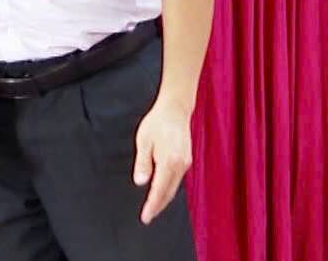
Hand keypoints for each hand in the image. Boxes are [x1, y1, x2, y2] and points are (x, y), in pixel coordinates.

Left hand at [132, 99, 191, 223]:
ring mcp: (186, 163)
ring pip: (174, 187)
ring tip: (153, 207)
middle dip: (158, 206)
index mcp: (169, 161)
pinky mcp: (186, 160)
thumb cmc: (157, 122)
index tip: (145, 217)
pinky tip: (162, 191)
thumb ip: (143, 162)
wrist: (175, 109)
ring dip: (164, 198)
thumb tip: (140, 182)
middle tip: (147, 217)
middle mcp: (180, 165)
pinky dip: (169, 188)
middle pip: (169, 192)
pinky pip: (177, 180)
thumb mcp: (144, 140)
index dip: (152, 205)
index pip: (159, 190)